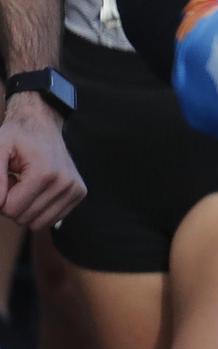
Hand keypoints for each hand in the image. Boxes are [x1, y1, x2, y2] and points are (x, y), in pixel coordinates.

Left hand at [0, 96, 85, 229]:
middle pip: (24, 218)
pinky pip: (51, 219)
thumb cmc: (17, 137)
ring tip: (27, 185)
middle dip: (13, 204)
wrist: (42, 125)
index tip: (7, 179)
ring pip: (38, 223)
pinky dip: (40, 208)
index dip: (1, 198)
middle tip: (16, 181)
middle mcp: (65, 182)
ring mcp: (74, 188)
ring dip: (27, 207)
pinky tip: (39, 189)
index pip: (12, 210)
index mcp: (45, 172)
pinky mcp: (79, 193)